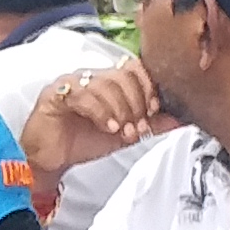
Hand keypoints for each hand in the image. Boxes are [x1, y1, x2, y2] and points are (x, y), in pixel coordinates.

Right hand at [20, 59, 165, 183]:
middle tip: (135, 126)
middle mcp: (90, 77)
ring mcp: (72, 83)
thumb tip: (180, 119)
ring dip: (120, 110)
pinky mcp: (55, 94)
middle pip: (123, 75)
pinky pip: (84, 94)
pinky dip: (101, 112)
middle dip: (136, 103)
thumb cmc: (79, 143)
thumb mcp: (124, 134)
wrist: (49, 161)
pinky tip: (106, 126)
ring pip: (106, 84)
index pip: (134, 68)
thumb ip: (151, 124)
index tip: (153, 110)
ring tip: (119, 130)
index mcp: (107, 82)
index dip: (149, 87)